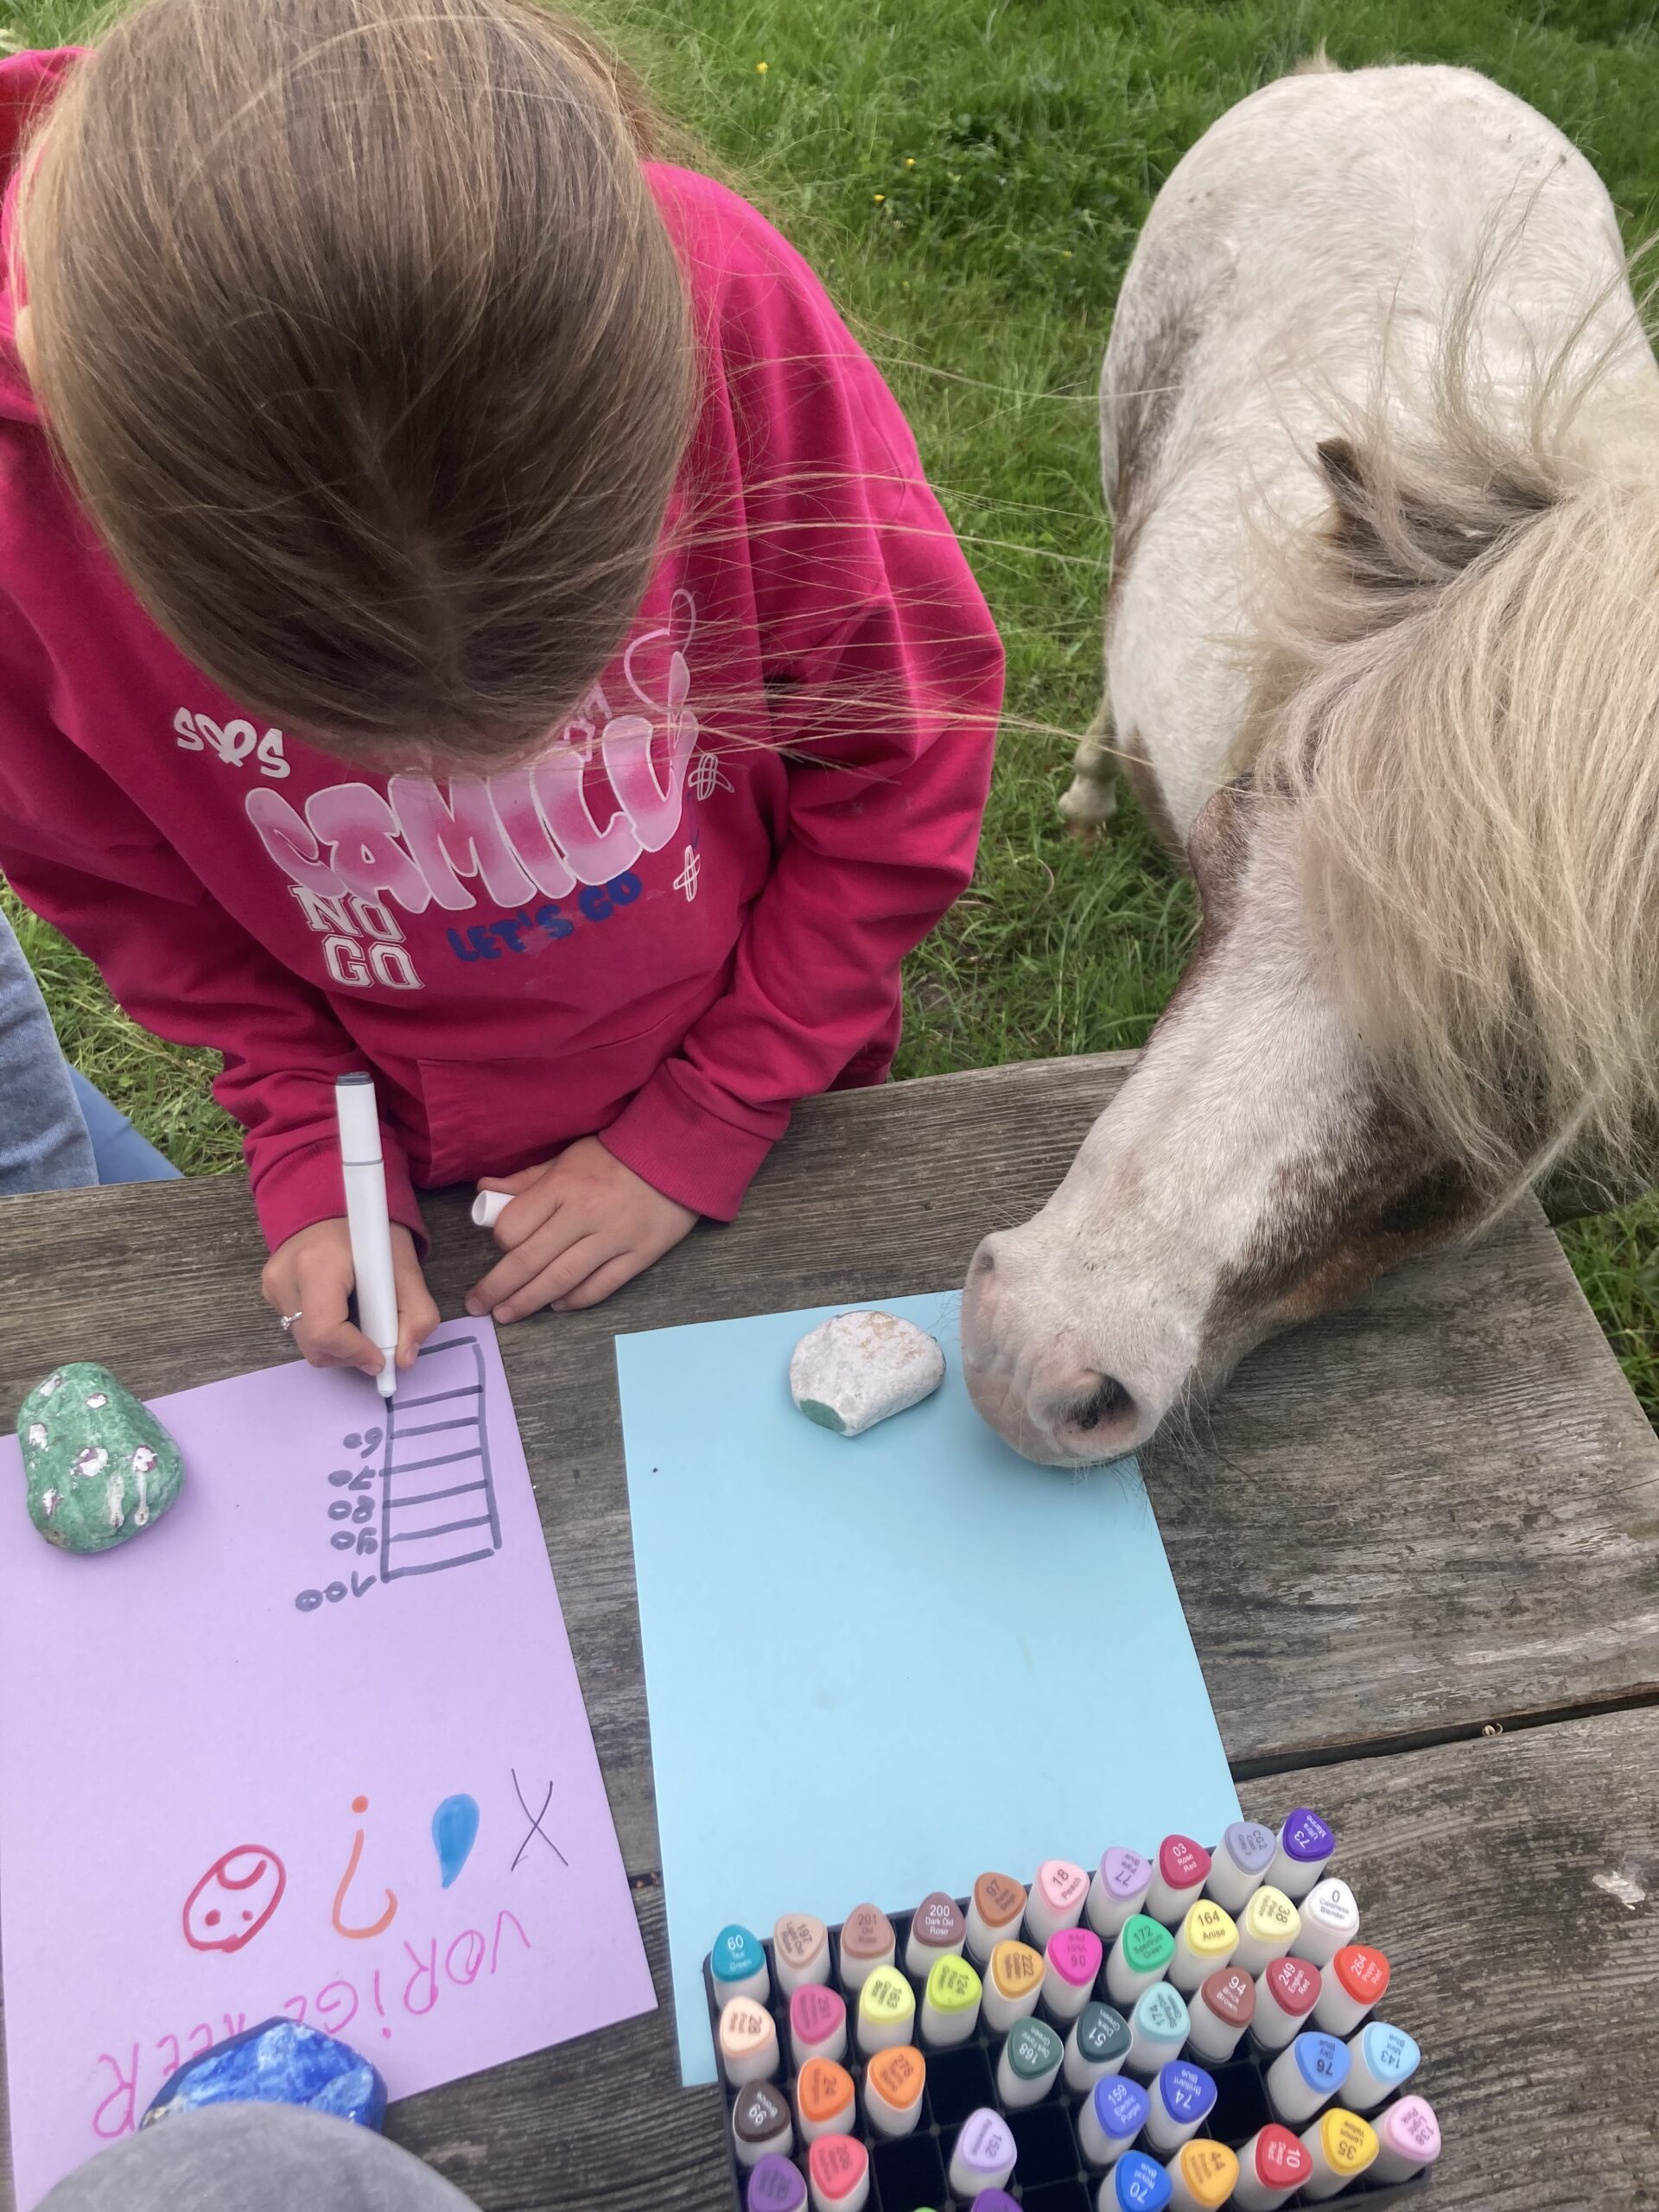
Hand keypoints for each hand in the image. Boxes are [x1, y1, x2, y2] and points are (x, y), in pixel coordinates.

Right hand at [262, 1218, 439, 1379]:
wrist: (335, 1201)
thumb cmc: (371, 1231)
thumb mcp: (406, 1265)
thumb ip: (417, 1313)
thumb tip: (404, 1359)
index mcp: (317, 1264)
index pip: (325, 1331)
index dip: (355, 1352)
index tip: (380, 1358)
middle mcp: (285, 1277)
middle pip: (314, 1345)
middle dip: (349, 1354)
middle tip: (376, 1341)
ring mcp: (272, 1285)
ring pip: (305, 1342)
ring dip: (338, 1345)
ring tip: (360, 1318)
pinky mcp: (269, 1291)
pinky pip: (298, 1328)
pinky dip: (324, 1331)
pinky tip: (340, 1308)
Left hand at [467, 1138, 696, 1319]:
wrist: (679, 1156)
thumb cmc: (616, 1156)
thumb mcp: (567, 1158)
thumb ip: (526, 1180)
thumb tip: (485, 1192)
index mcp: (563, 1186)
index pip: (516, 1225)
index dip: (501, 1241)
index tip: (500, 1246)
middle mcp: (585, 1215)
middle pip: (530, 1260)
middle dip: (498, 1287)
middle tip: (477, 1306)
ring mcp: (614, 1238)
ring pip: (562, 1279)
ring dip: (529, 1302)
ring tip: (506, 1315)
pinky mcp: (639, 1256)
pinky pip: (601, 1286)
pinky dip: (575, 1300)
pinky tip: (556, 1306)